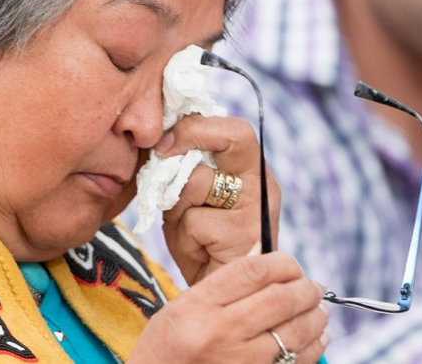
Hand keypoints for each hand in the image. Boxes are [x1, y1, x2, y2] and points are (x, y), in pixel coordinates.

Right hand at [128, 253, 328, 363]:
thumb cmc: (167, 345)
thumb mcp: (183, 306)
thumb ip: (223, 283)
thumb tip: (263, 255)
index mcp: (198, 305)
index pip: (252, 271)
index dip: (281, 263)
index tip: (291, 265)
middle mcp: (219, 331)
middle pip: (280, 299)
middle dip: (306, 289)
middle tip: (313, 287)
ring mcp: (239, 360)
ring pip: (294, 331)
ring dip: (315, 316)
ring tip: (318, 309)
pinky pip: (296, 361)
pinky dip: (314, 346)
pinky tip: (316, 336)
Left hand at [157, 115, 279, 284]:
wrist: (219, 295)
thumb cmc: (201, 242)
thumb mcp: (189, 198)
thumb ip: (183, 170)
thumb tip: (160, 141)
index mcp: (249, 170)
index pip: (234, 128)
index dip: (194, 126)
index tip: (164, 141)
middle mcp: (262, 184)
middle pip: (235, 135)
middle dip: (192, 136)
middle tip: (164, 152)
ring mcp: (257, 209)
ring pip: (197, 182)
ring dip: (177, 206)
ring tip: (189, 228)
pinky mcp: (244, 236)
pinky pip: (192, 221)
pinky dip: (183, 237)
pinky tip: (198, 250)